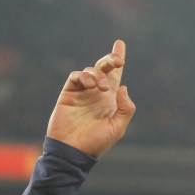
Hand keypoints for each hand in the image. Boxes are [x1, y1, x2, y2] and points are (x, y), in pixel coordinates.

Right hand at [46, 40, 135, 157]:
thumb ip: (125, 108)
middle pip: (103, 69)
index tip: (120, 43)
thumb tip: (123, 86)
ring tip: (102, 87)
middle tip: (118, 61)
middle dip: (110, 60)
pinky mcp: (68, 94)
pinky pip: (76, 77)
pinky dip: (84, 76)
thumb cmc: (97, 142)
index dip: (117, 59)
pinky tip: (91, 85)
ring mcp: (82, 93)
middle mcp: (96, 93)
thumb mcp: (118, 127)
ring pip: (90, 71)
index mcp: (110, 100)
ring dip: (98, 74)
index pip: (115, 76)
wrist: (74, 151)